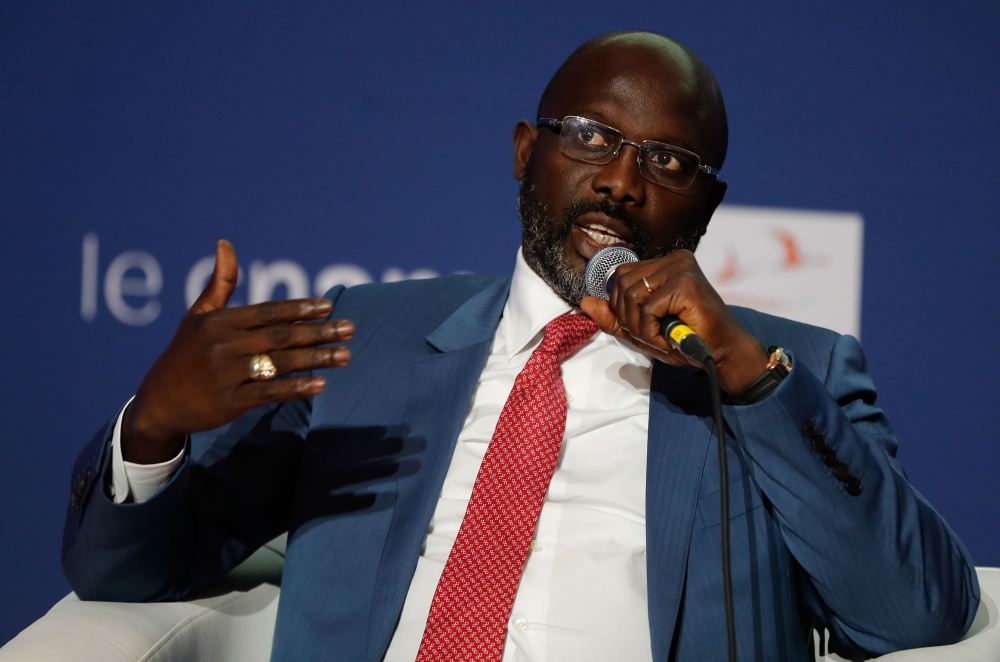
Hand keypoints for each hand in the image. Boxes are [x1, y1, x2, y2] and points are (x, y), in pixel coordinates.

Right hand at [121, 240, 353, 463]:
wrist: (157, 402)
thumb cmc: (185, 354)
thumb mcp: (197, 315)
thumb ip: (220, 283)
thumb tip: (225, 242)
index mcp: (219, 322)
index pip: (268, 311)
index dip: (300, 308)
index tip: (329, 307)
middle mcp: (223, 345)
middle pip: (280, 335)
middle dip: (319, 332)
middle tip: (350, 329)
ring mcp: (225, 374)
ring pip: (279, 363)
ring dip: (316, 359)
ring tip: (345, 355)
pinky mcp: (228, 401)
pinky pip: (269, 392)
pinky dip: (295, 388)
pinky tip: (320, 384)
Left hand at [579, 249, 767, 393]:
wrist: (721, 352)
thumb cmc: (685, 339)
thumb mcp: (642, 328)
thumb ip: (614, 316)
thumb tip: (584, 302)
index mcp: (664, 263)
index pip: (620, 275)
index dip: (618, 305)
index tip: (637, 327)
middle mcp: (673, 259)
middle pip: (622, 284)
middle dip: (627, 318)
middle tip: (649, 335)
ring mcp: (681, 268)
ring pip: (632, 296)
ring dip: (639, 327)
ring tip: (658, 338)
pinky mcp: (686, 283)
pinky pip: (648, 307)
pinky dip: (651, 330)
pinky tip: (667, 338)